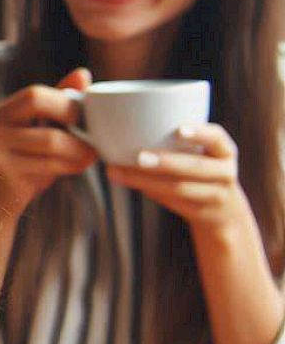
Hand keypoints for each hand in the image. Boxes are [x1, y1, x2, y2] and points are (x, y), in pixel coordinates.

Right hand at [0, 68, 97, 219]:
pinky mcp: (4, 172)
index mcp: (2, 113)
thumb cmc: (22, 169)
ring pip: (50, 138)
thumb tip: (83, 74)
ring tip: (90, 155)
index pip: (35, 93)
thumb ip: (57, 106)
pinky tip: (77, 167)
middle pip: (37, 101)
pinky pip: (48, 163)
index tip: (86, 115)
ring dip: (78, 147)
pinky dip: (70, 165)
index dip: (65, 99)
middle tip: (91, 131)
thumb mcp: (40, 135)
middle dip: (71, 114)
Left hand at [106, 123, 249, 235]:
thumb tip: (126, 131)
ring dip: (146, 181)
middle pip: (196, 166)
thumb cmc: (200, 175)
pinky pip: (174, 202)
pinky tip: (132, 184)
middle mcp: (225, 172)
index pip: (216, 138)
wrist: (224, 214)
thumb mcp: (201, 157)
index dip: (200, 133)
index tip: (179, 129)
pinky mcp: (202, 214)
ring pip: (180, 188)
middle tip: (139, 157)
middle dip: (167, 162)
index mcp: (224, 151)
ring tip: (119, 173)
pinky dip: (151, 192)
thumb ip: (177, 145)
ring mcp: (217, 195)